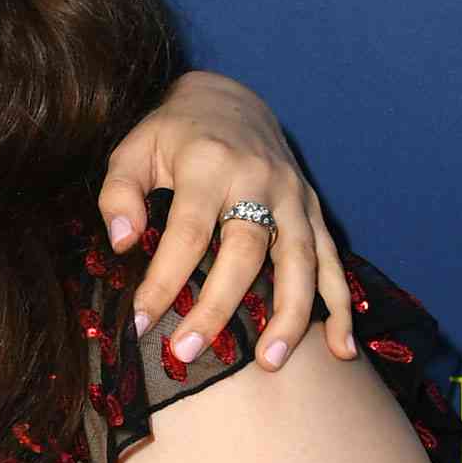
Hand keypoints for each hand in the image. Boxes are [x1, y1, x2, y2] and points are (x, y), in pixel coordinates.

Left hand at [99, 73, 357, 370]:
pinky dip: (341, 306)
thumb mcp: (132, 149)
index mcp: (210, 165)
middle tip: (188, 351)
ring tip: (270, 362)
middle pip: (245, 250)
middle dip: (218, 306)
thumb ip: (119, 194)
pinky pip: (333, 261)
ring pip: (300, 260)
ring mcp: (293, 196)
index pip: (187, 231)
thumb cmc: (172, 134)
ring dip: (290, 314)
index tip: (140, 324)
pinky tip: (342, 349)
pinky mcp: (312, 210)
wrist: (229, 99)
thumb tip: (124, 243)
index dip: (163, 280)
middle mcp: (259, 179)